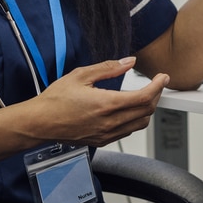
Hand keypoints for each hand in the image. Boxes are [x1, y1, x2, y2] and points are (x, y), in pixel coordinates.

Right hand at [32, 58, 168, 146]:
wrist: (39, 123)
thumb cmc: (55, 99)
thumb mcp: (81, 75)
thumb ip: (108, 68)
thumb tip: (129, 61)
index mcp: (105, 104)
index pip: (144, 97)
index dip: (158, 86)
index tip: (162, 77)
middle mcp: (109, 122)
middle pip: (147, 111)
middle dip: (156, 96)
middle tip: (156, 84)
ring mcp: (106, 134)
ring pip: (140, 124)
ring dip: (148, 109)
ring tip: (146, 96)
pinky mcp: (102, 141)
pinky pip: (128, 131)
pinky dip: (136, 120)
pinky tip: (131, 109)